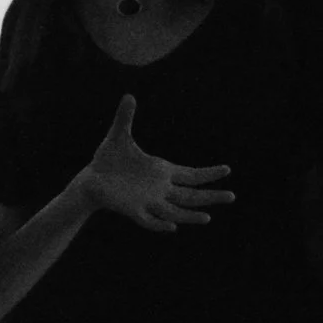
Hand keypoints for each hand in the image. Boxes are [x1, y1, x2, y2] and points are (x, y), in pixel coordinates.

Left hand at [69, 96, 233, 231]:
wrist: (90, 180)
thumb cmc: (108, 159)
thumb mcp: (117, 136)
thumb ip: (125, 117)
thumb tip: (129, 94)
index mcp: (161, 171)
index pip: (191, 174)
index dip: (208, 173)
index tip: (227, 169)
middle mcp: (160, 189)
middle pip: (190, 195)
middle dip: (210, 196)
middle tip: (232, 196)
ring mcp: (148, 202)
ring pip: (174, 211)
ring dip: (190, 215)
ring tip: (208, 218)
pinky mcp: (133, 211)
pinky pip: (149, 220)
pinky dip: (159, 224)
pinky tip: (172, 227)